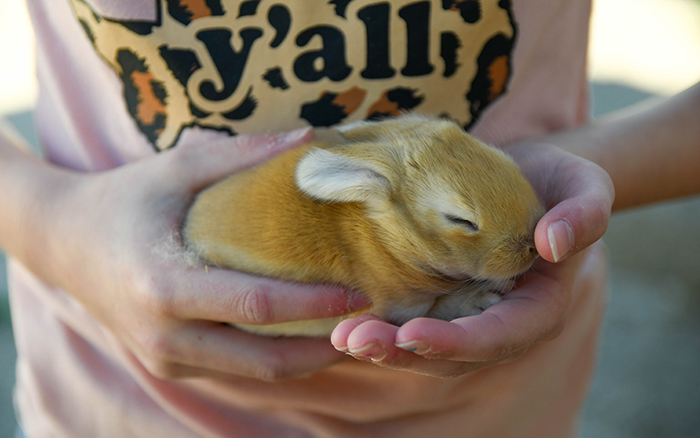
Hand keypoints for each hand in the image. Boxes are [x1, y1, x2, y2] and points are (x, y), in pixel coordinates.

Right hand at [25, 129, 367, 381]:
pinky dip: (276, 357)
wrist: (63, 243)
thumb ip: (244, 153)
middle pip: (264, 359)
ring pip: (254, 373)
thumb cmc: (123, 199)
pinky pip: (236, 369)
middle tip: (371, 323)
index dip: (314, 302)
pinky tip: (308, 334)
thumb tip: (314, 139)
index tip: (361, 291)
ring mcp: (165, 359)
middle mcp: (164, 336)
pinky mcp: (169, 366)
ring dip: (307, 359)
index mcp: (165, 286)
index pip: (256, 304)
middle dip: (325, 348)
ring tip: (352, 332)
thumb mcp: (178, 166)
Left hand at [330, 141, 613, 377]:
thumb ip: (584, 212)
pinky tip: (344, 319)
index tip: (412, 333)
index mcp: (538, 306)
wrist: (523, 174)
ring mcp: (466, 312)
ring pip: (425, 346)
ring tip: (342, 336)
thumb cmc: (556, 180)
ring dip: (383, 346)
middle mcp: (499, 320)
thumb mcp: (584, 184)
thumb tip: (552, 243)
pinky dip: (379, 324)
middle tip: (355, 340)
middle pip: (454, 355)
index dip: (458, 342)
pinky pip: (408, 323)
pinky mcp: (439, 298)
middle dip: (404, 353)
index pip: (499, 337)